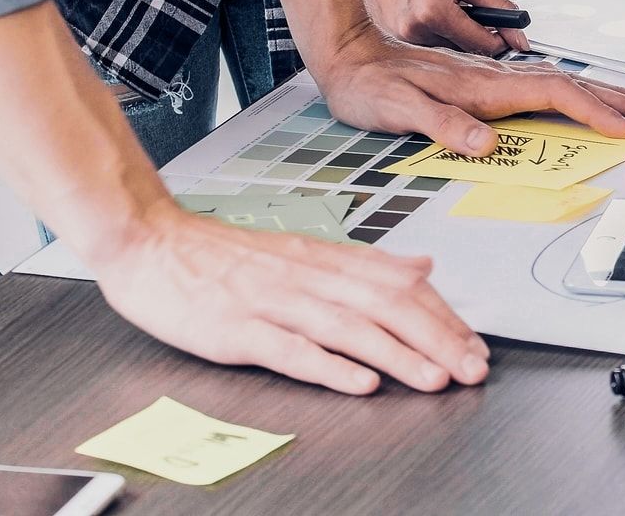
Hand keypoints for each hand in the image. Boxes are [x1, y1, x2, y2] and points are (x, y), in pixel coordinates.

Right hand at [92, 204, 489, 393]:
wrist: (149, 241)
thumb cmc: (222, 255)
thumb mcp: (303, 249)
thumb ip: (365, 263)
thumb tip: (422, 266)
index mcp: (326, 259)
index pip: (399, 285)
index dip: (443, 315)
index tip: (475, 344)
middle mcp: (308, 277)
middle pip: (385, 306)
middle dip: (435, 338)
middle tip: (472, 367)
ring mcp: (273, 303)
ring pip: (347, 328)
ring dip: (397, 355)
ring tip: (434, 378)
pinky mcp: (237, 329)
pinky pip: (290, 350)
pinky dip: (328, 366)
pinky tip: (359, 382)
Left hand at [305, 21, 624, 153]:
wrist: (347, 53)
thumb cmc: (369, 86)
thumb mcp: (396, 108)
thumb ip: (441, 123)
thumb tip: (485, 143)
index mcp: (484, 85)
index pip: (554, 94)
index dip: (594, 112)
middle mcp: (497, 77)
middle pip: (573, 84)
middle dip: (620, 101)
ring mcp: (495, 77)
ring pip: (564, 83)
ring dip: (606, 97)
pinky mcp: (487, 83)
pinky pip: (547, 88)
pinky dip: (579, 95)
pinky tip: (588, 101)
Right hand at [359, 0, 528, 55]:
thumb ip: (499, 7)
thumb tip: (519, 37)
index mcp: (434, 14)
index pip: (482, 46)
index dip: (500, 37)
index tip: (504, 28)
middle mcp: (413, 32)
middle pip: (464, 50)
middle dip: (474, 31)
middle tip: (468, 4)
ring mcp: (399, 36)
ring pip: (446, 48)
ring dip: (454, 31)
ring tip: (444, 1)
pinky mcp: (391, 36)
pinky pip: (427, 43)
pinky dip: (436, 29)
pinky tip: (428, 8)